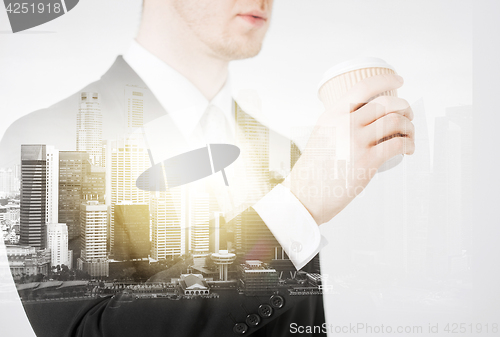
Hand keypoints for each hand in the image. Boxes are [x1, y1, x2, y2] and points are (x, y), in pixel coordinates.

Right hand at [283, 74, 414, 224]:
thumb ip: (339, 122)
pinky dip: (409, 144)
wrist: (306, 194)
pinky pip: (397, 143)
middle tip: (408, 115)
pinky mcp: (367, 161)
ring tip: (409, 135)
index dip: (385, 79)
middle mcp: (344, 124)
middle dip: (405, 107)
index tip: (399, 80)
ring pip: (395, 121)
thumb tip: (366, 115)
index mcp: (332, 115)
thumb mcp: (321, 135)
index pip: (363, 87)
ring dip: (410, 126)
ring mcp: (356, 141)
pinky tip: (408, 149)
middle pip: (386, 103)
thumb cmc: (315, 169)